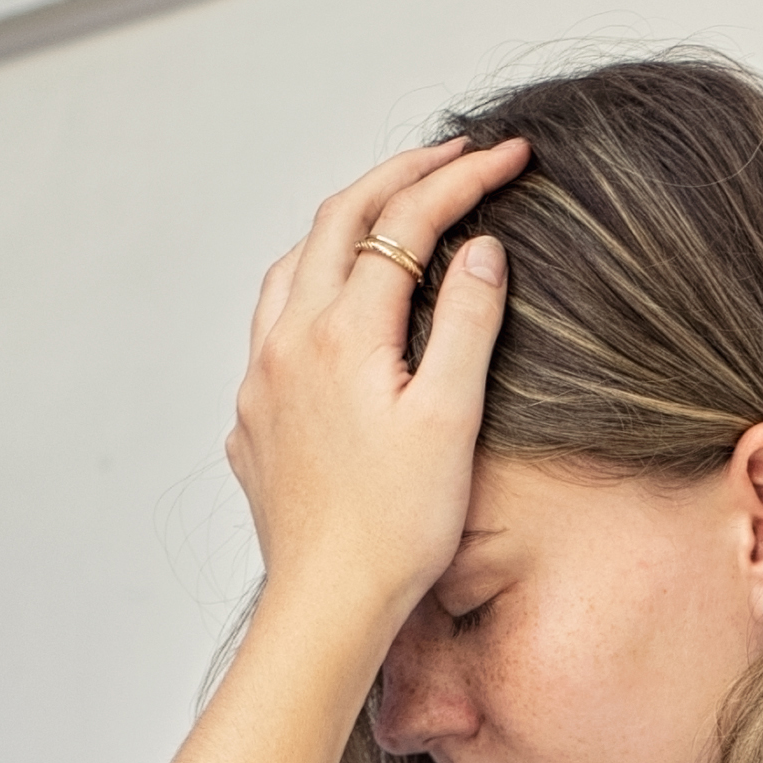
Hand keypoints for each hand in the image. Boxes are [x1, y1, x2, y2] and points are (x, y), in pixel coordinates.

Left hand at [221, 133, 528, 639]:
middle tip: (454, 157)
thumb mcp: (452, 417)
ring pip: (293, 266)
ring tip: (392, 215)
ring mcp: (262, 379)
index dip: (461, 178)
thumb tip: (479, 247)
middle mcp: (289, 341)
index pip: (404, 223)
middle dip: (398, 177)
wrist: (330, 606)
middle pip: (336, 220)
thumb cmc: (400, 526)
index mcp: (344, 333)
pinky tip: (337, 310)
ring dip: (343, 225)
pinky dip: (311, 286)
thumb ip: (465, 321)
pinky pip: (273, 323)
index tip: (509, 156)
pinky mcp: (253, 419)